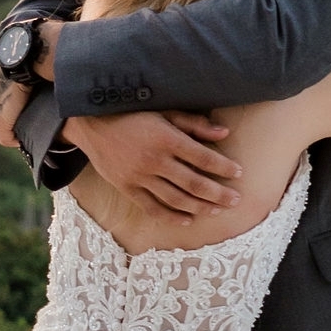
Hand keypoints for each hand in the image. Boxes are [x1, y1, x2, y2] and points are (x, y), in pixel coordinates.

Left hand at [0, 45, 33, 146]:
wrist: (22, 49)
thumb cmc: (17, 43)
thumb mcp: (1, 45)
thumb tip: (1, 44)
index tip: (2, 114)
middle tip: (10, 129)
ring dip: (3, 136)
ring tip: (16, 136)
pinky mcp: (2, 117)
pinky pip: (4, 137)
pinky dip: (12, 140)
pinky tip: (21, 139)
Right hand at [64, 109, 241, 219]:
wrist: (91, 124)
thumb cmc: (131, 114)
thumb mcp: (163, 111)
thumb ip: (194, 123)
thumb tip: (224, 133)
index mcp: (165, 138)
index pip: (202, 157)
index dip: (223, 167)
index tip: (238, 172)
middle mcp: (154, 160)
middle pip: (193, 183)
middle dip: (218, 193)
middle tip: (236, 200)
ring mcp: (139, 177)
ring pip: (176, 199)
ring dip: (200, 207)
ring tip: (217, 210)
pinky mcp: (127, 188)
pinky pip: (151, 207)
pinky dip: (171, 216)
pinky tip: (188, 220)